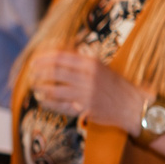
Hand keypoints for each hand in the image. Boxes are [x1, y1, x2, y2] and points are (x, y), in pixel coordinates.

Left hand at [28, 50, 147, 130]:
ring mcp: (86, 93)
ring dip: (42, 88)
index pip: (61, 57)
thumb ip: (82, 62)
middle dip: (39, 73)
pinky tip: (43, 100)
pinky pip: (61, 105)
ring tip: (35, 87)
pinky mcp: (86, 108)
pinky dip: (49, 103)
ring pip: (55, 90)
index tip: (34, 61)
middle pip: (55, 72)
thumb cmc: (116, 86)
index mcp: (91, 63)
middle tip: (31, 74)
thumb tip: (61, 55)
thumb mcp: (101, 67)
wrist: (133, 105)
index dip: (44, 58)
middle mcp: (88, 76)